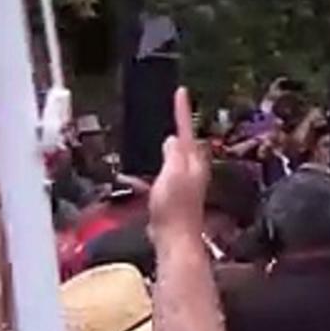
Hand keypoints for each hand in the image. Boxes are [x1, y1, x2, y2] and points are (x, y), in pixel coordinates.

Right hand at [148, 88, 209, 245]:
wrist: (174, 238)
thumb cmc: (174, 208)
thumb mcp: (172, 174)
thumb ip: (173, 155)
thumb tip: (172, 139)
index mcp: (192, 162)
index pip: (186, 130)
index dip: (182, 111)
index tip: (181, 91)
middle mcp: (191, 170)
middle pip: (183, 143)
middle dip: (177, 128)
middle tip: (173, 109)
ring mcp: (183, 183)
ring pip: (172, 159)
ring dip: (163, 150)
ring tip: (152, 141)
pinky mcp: (173, 196)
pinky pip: (161, 176)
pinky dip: (152, 173)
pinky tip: (137, 177)